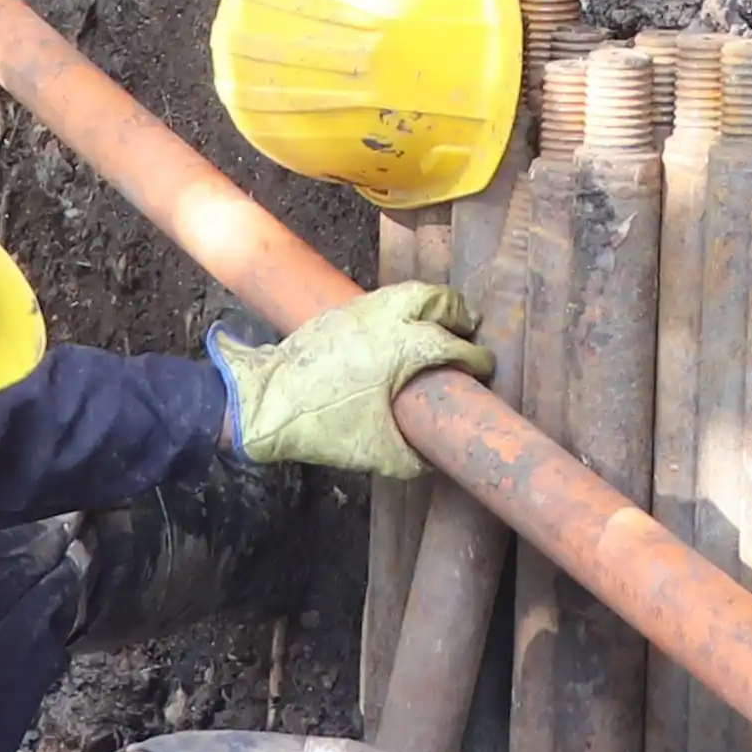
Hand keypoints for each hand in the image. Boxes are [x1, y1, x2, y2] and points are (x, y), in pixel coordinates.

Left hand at [226, 280, 486, 479]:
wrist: (267, 402)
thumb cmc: (323, 424)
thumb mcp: (375, 451)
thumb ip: (410, 459)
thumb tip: (429, 460)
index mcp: (404, 347)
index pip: (453, 345)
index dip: (475, 357)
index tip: (484, 367)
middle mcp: (387, 319)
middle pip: (436, 298)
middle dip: (459, 311)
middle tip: (470, 326)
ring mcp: (361, 310)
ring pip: (408, 291)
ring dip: (430, 302)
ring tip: (440, 319)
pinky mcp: (340, 313)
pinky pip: (383, 299)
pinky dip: (402, 305)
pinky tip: (399, 326)